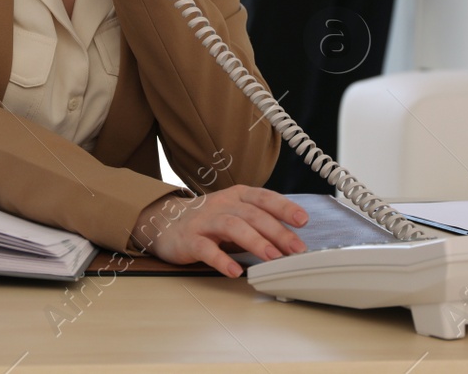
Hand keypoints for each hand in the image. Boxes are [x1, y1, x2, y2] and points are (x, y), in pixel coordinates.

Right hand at [132, 185, 308, 277]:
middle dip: (277, 231)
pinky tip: (235, 271)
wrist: (165, 222)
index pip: (264, 198)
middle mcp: (222, 204)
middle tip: (296, 249)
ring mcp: (205, 220)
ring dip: (255, 242)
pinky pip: (206, 248)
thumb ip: (259, 223)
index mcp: (237, 196)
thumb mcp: (235, 214)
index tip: (303, 220)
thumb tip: (292, 240)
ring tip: (272, 258)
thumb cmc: (209, 221)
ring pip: (233, 226)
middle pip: (253, 214)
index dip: (284, 207)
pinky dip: (222, 260)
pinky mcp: (189, 239)